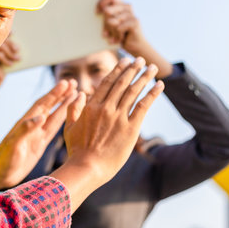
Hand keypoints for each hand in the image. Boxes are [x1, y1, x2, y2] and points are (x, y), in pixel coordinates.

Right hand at [0, 37, 19, 86]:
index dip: (6, 33)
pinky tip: (11, 64)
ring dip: (11, 53)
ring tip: (18, 59)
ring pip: (1, 48)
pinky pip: (0, 56)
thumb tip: (19, 47)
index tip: (14, 33)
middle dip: (12, 45)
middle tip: (18, 50)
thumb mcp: (10, 57)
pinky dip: (7, 60)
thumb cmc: (5, 67)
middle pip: (2, 41)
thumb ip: (12, 51)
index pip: (1, 36)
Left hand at [0, 79, 76, 197]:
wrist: (0, 175)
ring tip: (75, 94)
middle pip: (50, 106)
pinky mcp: (40, 144)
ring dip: (64, 104)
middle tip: (74, 82)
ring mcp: (37, 134)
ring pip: (54, 115)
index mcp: (26, 123)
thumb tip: (41, 116)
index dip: (54, 94)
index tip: (65, 83)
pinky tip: (68, 115)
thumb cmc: (4, 160)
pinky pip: (54, 128)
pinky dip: (62, 120)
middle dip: (61, 94)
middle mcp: (32, 126)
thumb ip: (26, 129)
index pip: (42, 104)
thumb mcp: (14, 145)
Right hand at [51, 57, 163, 211]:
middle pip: (122, 83)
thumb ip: (73, 109)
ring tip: (152, 68)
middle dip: (133, 69)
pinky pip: (144, 106)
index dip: (118, 70)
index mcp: (91, 107)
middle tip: (141, 60)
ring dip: (144, 77)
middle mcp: (106, 108)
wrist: (87, 167)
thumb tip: (79, 94)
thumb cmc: (77, 151)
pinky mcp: (131, 128)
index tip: (125, 61)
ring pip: (134, 91)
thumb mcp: (69, 128)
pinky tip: (159, 85)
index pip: (107, 83)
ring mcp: (119, 117)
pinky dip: (152, 94)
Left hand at [96, 0, 145, 53]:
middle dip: (104, 24)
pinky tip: (120, 39)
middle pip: (107, 10)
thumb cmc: (119, 35)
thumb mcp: (109, 25)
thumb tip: (97, 13)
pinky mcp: (135, 21)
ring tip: (113, 38)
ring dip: (111, 32)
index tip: (97, 13)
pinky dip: (117, 36)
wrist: (134, 46)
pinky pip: (119, 28)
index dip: (101, 2)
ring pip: (112, 21)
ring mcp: (131, 13)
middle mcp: (126, 6)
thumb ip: (105, 17)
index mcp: (120, 4)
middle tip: (105, 34)